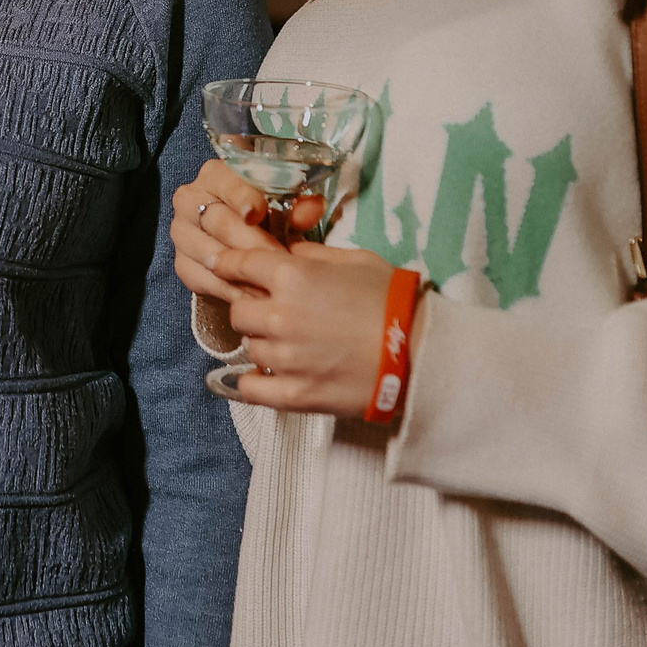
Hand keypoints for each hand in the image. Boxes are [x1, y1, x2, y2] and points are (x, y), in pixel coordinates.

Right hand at [172, 159, 287, 304]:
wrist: (241, 236)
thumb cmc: (265, 216)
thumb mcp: (283, 206)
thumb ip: (299, 205)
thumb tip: (312, 208)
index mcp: (215, 174)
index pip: (226, 183)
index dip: (241, 197)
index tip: (256, 213)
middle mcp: (189, 199)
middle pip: (219, 222)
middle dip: (251, 243)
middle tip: (278, 260)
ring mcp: (181, 232)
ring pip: (208, 253)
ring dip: (240, 271)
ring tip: (269, 283)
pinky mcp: (181, 262)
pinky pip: (200, 278)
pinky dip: (227, 290)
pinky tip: (251, 297)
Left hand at [195, 198, 400, 420]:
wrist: (422, 352)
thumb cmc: (393, 299)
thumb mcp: (354, 260)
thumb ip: (312, 255)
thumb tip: (285, 252)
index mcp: (293, 276)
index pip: (238, 263)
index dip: (229, 263)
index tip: (225, 266)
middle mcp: (280, 314)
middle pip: (238, 309)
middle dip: (252, 306)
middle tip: (274, 311)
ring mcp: (286, 357)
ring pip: (249, 346)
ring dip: (263, 342)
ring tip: (291, 345)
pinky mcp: (296, 393)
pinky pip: (251, 390)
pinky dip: (252, 383)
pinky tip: (262, 378)